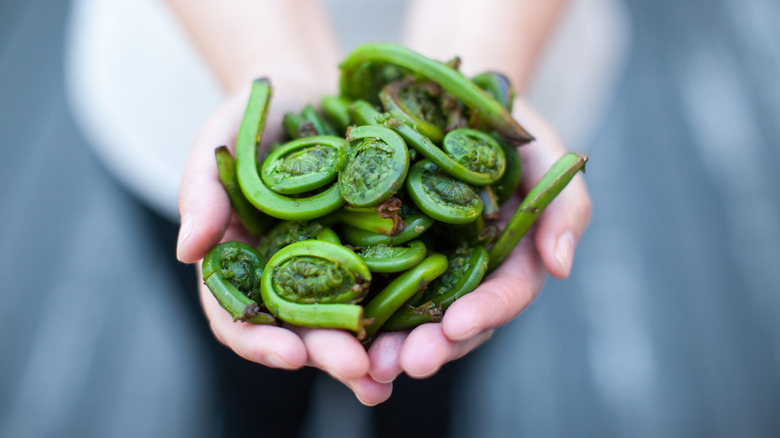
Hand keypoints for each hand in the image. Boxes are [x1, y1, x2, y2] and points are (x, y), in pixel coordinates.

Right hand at [176, 89, 392, 405]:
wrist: (305, 90)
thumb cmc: (249, 117)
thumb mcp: (216, 143)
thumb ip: (199, 193)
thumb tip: (186, 253)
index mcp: (243, 266)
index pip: (239, 319)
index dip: (261, 342)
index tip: (291, 354)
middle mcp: (289, 276)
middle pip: (302, 329)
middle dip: (329, 353)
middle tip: (360, 370)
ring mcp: (335, 263)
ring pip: (350, 317)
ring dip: (373, 349)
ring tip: (397, 369)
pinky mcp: (376, 246)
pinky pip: (393, 279)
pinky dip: (409, 304)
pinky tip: (433, 321)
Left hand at [366, 100, 591, 382]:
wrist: (446, 93)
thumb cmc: (504, 121)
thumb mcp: (545, 152)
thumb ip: (564, 207)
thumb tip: (562, 267)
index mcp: (508, 258)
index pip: (504, 294)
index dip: (484, 312)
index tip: (458, 326)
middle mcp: (463, 273)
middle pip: (453, 322)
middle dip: (430, 346)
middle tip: (402, 363)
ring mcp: (420, 265)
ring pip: (407, 317)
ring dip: (388, 344)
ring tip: (364, 365)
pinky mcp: (378, 251)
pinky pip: (365, 284)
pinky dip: (352, 310)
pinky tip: (331, 329)